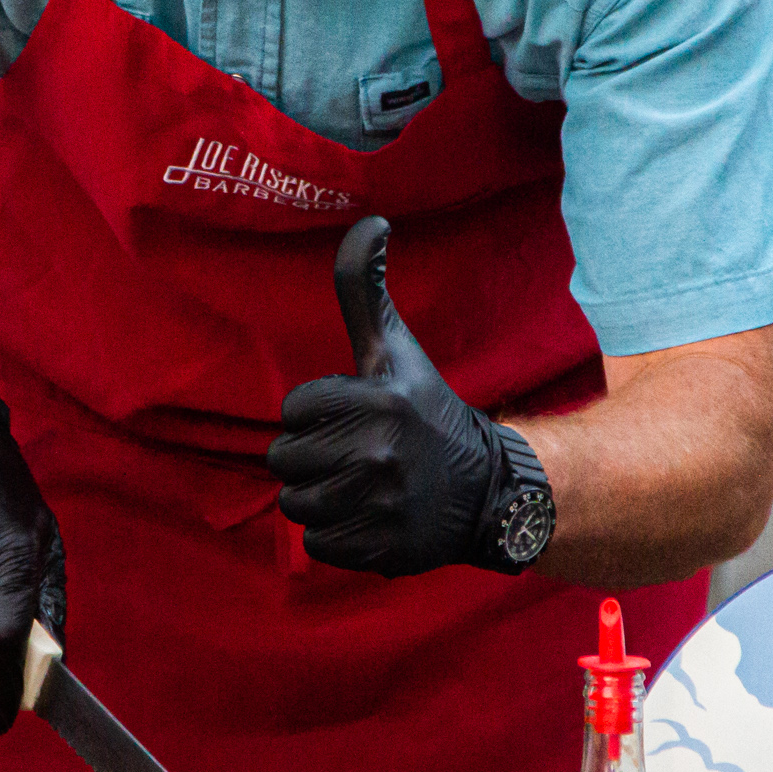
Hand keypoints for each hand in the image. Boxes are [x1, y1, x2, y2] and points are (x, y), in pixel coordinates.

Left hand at [265, 221, 517, 576]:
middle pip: (284, 458)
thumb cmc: (426, 409)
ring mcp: (381, 505)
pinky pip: (316, 544)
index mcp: (379, 400)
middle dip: (311, 455)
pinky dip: (334, 535)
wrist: (488, 490)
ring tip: (359, 485)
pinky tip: (367, 516)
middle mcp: (379, 453)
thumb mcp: (397, 347)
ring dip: (319, 497)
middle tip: (354, 453)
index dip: (316, 412)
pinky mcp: (381, 549)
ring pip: (295, 504)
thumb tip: (370, 222)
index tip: (353, 415)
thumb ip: (364, 288)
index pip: (293, 409)